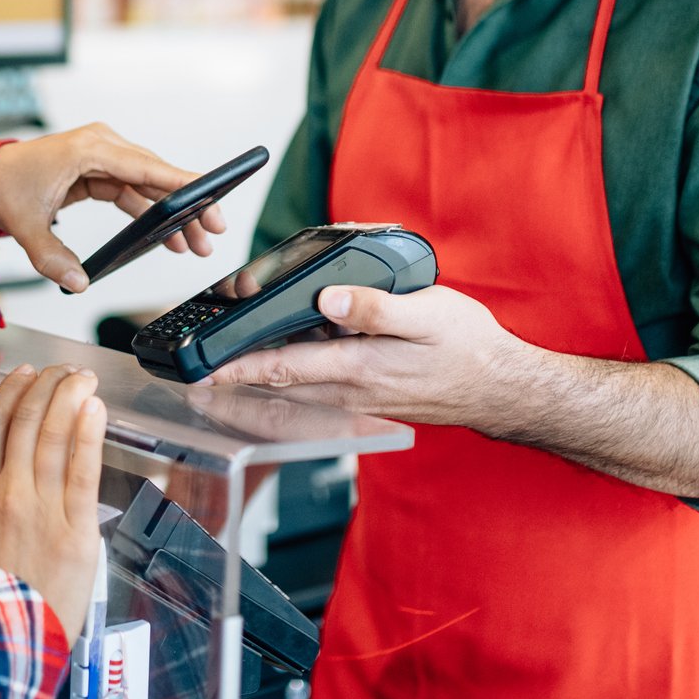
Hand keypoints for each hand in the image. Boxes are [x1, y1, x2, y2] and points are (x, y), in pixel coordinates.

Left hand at [0, 125, 225, 291]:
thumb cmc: (5, 185)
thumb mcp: (24, 224)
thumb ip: (51, 256)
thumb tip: (76, 282)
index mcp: (87, 148)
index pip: (142, 166)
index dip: (178, 182)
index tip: (209, 194)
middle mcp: (101, 145)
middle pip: (154, 174)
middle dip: (186, 204)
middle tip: (213, 230)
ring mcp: (103, 155)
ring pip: (149, 184)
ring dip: (172, 213)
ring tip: (195, 243)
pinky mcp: (102, 169)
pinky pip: (135, 190)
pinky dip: (151, 213)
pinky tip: (169, 237)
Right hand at [0, 365, 106, 636]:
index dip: (12, 389)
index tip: (25, 374)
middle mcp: (5, 491)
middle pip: (26, 420)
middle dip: (48, 385)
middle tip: (63, 370)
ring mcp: (40, 507)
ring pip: (53, 436)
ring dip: (70, 397)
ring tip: (83, 378)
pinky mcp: (74, 529)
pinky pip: (82, 471)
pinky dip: (89, 435)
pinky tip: (95, 410)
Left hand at [202, 283, 528, 429]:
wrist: (502, 389)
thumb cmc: (469, 349)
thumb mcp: (426, 315)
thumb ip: (373, 309)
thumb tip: (325, 301)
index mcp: (357, 367)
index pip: (281, 367)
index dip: (234, 368)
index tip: (199, 371)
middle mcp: (350, 389)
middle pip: (277, 383)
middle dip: (234, 375)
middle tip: (196, 367)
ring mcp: (359, 396)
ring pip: (295, 388)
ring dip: (259, 377)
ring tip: (226, 362)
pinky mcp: (370, 395)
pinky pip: (318, 389)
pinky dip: (292, 378)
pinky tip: (286, 361)